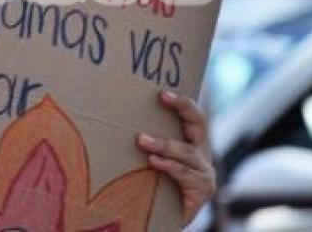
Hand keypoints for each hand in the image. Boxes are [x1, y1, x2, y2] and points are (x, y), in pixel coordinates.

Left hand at [136, 90, 215, 224]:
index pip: (192, 116)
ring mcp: (203, 172)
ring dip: (164, 143)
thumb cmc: (149, 184)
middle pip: (198, 124)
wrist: (160, 219)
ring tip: (142, 139)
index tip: (163, 92)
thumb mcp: (148, 158)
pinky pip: (184, 174)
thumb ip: (143, 140)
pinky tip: (153, 161)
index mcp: (189, 142)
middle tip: (163, 96)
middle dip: (183, 107)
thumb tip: (108, 114)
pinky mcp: (202, 191)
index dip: (182, 102)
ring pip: (187, 151)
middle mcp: (200, 154)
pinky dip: (168, 166)